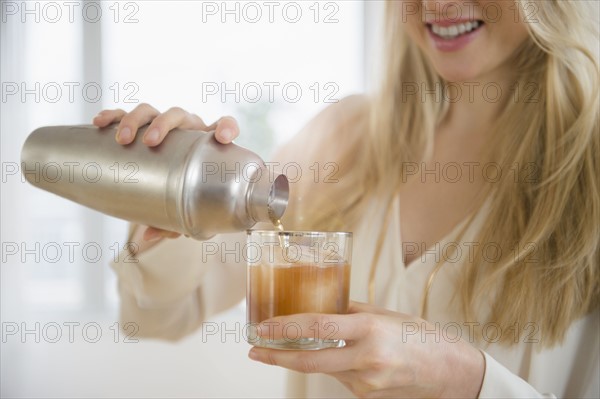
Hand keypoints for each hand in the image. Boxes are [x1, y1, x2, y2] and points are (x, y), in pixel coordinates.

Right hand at [92, 103, 239, 245]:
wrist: (175, 186)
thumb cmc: (185, 196)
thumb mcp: (184, 211)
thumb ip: (173, 224)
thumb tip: (148, 235)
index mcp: (206, 145)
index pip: (224, 126)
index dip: (226, 128)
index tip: (222, 138)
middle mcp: (185, 129)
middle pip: (178, 115)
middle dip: (163, 124)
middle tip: (150, 141)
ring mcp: (161, 126)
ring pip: (149, 111)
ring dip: (135, 120)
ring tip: (122, 139)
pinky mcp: (139, 126)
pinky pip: (123, 114)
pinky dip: (112, 116)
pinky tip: (100, 124)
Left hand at [248, 302, 484, 398]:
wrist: (450, 372)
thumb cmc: (420, 336)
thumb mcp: (386, 314)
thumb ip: (351, 312)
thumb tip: (320, 306)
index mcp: (371, 329)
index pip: (319, 326)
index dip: (286, 328)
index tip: (263, 327)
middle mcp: (367, 358)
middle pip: (310, 360)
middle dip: (276, 357)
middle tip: (254, 350)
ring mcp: (366, 382)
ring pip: (324, 369)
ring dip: (306, 358)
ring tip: (294, 345)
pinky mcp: (367, 396)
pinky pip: (341, 378)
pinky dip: (333, 366)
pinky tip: (343, 357)